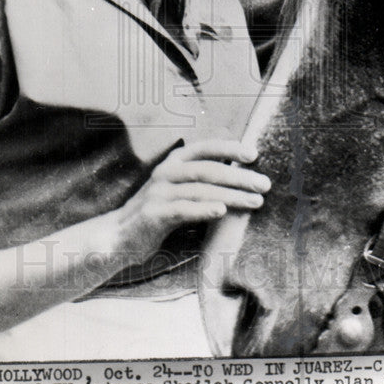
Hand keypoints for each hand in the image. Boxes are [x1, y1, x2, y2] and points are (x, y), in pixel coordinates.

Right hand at [117, 138, 269, 261]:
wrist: (119, 236)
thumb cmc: (157, 212)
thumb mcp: (177, 189)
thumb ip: (200, 180)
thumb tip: (239, 176)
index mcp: (173, 162)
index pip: (204, 148)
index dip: (229, 148)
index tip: (254, 154)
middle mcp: (165, 173)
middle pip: (208, 170)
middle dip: (239, 176)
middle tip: (264, 184)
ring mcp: (158, 193)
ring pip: (200, 190)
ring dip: (231, 195)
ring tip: (255, 202)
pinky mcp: (153, 215)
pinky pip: (182, 209)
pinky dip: (203, 209)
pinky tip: (221, 212)